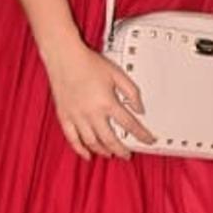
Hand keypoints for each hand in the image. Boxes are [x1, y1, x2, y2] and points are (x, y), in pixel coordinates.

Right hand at [45, 42, 154, 159]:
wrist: (65, 58)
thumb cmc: (89, 63)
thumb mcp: (117, 74)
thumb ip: (131, 92)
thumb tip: (140, 108)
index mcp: (107, 102)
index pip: (130, 124)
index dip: (142, 135)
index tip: (148, 140)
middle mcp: (92, 113)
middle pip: (110, 139)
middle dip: (121, 150)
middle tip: (127, 155)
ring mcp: (77, 116)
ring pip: (92, 142)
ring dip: (103, 150)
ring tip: (110, 154)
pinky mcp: (64, 117)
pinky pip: (72, 139)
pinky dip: (80, 149)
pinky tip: (87, 155)